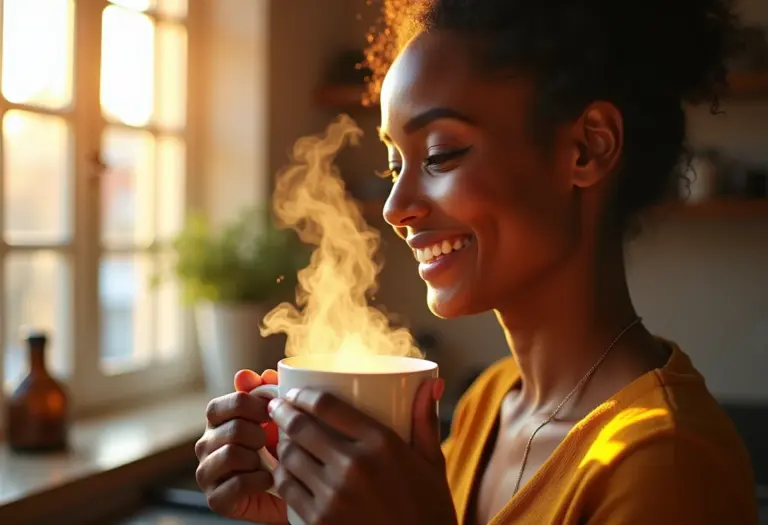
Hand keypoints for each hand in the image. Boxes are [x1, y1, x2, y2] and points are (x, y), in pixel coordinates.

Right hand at [195, 369, 285, 523]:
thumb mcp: (277, 416)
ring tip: (268, 462)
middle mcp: (205, 445)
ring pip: (231, 454)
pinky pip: (237, 483)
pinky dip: (259, 481)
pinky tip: (268, 480)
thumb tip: (256, 374)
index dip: (251, 406)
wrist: (291, 489)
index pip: (220, 405)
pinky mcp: (215, 498)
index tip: (272, 412)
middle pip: (232, 429)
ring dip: (258, 458)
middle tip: (271, 442)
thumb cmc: (280, 448)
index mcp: (216, 421)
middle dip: (261, 435)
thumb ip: (267, 392)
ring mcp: (206, 472)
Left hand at [267, 378, 457, 524]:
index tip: (296, 393)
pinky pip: (288, 489)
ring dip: (280, 444)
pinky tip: (285, 471)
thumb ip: (426, 420)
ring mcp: (334, 496)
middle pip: (301, 427)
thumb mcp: (433, 463)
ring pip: (289, 458)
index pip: (327, 405)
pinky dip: (282, 476)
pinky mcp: (320, 522)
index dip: (303, 394)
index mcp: (382, 444)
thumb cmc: (429, 511)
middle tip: (277, 409)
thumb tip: (433, 382)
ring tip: (280, 439)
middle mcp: (355, 466)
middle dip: (282, 413)